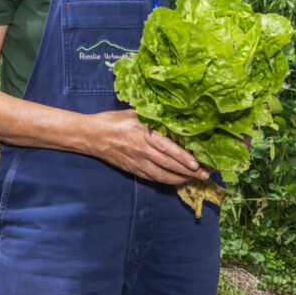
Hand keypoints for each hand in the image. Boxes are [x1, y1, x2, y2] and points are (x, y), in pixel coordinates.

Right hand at [89, 109, 213, 185]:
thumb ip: (152, 117)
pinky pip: (152, 177)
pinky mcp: (132, 169)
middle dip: (189, 171)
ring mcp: (136, 162)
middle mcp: (141, 150)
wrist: (90, 136)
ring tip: (194, 180)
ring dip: (180, 179)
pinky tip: (175, 180)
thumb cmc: (112, 121)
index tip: (198, 163)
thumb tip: (173, 117)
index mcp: (143, 134)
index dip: (184, 157)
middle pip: (169, 164)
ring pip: (162, 174)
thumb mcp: (133, 113)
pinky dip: (165, 180)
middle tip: (205, 175)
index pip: (168, 148)